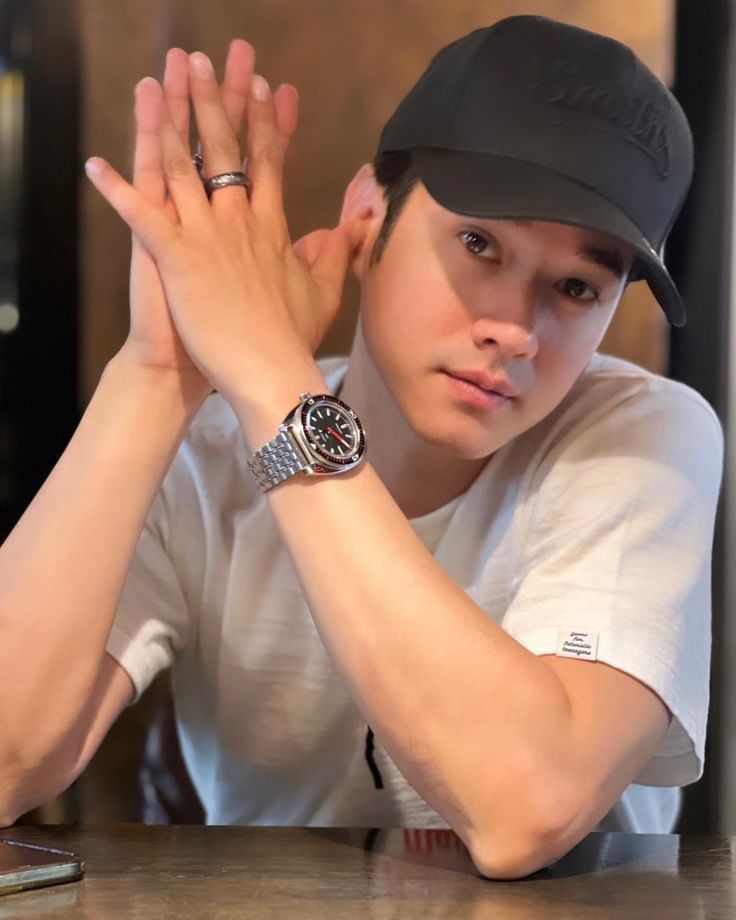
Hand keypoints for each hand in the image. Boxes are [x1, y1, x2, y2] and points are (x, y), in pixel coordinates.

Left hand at [86, 47, 362, 406]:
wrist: (269, 372)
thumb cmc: (293, 339)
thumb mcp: (323, 293)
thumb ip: (334, 254)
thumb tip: (351, 227)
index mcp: (270, 227)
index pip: (268, 161)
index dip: (264, 120)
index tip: (264, 85)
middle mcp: (238, 221)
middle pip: (226, 147)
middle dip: (216, 97)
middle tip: (207, 57)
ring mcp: (206, 236)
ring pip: (183, 165)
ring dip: (169, 118)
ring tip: (159, 79)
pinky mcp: (177, 258)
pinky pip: (141, 215)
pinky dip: (116, 190)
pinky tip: (94, 164)